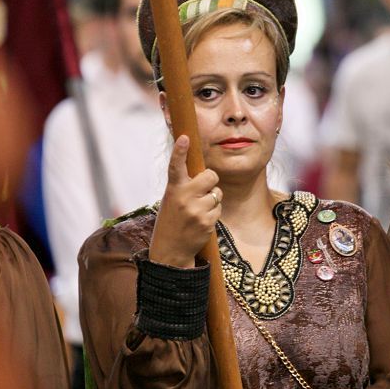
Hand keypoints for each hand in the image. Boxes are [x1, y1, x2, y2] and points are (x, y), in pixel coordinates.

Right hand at [150, 135, 220, 267]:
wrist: (170, 250)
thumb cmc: (172, 220)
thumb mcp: (171, 199)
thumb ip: (183, 185)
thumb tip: (203, 172)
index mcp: (173, 189)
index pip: (175, 166)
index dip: (180, 151)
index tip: (185, 137)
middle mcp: (184, 197)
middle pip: (211, 175)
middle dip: (211, 180)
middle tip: (203, 189)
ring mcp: (196, 210)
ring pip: (217, 193)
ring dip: (212, 199)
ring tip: (198, 209)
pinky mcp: (206, 222)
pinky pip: (219, 208)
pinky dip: (214, 212)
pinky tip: (201, 220)